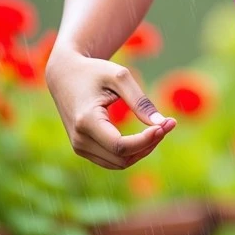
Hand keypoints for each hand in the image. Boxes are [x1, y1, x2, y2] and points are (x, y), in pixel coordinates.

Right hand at [45, 50, 175, 169]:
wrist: (65, 75)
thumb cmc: (94, 72)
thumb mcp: (119, 77)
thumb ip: (140, 101)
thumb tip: (162, 123)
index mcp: (86, 121)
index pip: (120, 146)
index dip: (147, 140)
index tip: (167, 124)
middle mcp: (79, 140)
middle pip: (122, 158)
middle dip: (149, 144)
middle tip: (168, 123)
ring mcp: (79, 147)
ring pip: (119, 163)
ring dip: (143, 149)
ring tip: (160, 127)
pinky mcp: (83, 149)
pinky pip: (112, 160)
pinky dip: (132, 151)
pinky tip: (146, 134)